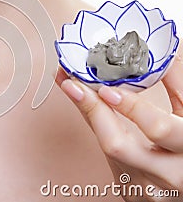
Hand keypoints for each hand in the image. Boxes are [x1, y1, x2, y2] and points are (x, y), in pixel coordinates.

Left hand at [57, 47, 182, 200]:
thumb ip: (178, 85)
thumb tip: (154, 54)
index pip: (157, 129)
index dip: (131, 107)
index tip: (107, 89)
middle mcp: (167, 174)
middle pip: (117, 145)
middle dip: (92, 110)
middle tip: (72, 83)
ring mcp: (144, 186)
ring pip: (105, 148)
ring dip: (87, 114)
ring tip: (71, 86)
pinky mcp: (129, 190)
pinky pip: (105, 154)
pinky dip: (95, 126)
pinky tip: (85, 104)